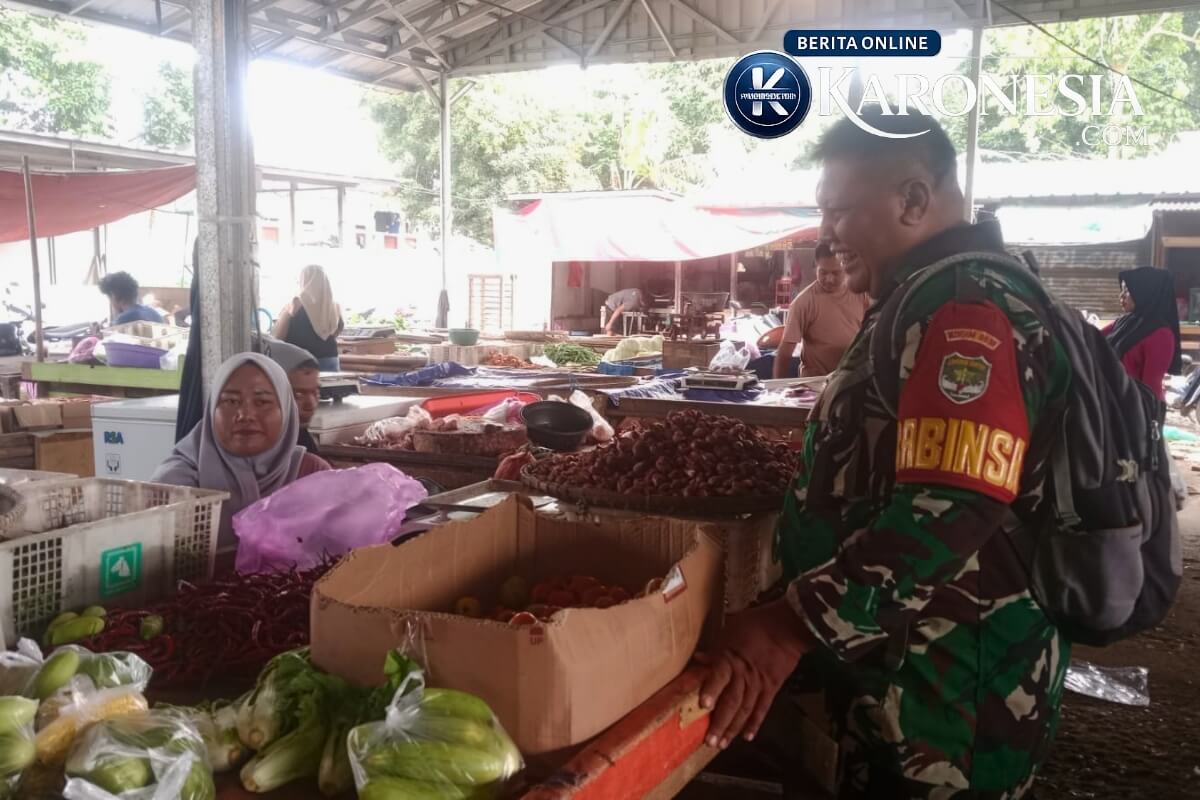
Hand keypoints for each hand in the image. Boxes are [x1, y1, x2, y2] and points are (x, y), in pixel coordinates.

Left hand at [697, 599, 807, 748]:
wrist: (787, 627)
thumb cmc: (756, 624)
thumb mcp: (730, 630)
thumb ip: (715, 648)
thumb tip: (698, 658)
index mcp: (731, 658)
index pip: (719, 676)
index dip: (711, 690)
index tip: (703, 705)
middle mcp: (744, 675)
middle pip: (731, 701)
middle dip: (720, 722)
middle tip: (709, 740)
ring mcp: (758, 684)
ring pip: (745, 710)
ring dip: (733, 728)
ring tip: (722, 744)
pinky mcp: (771, 688)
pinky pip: (762, 709)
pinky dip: (755, 723)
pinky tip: (747, 736)